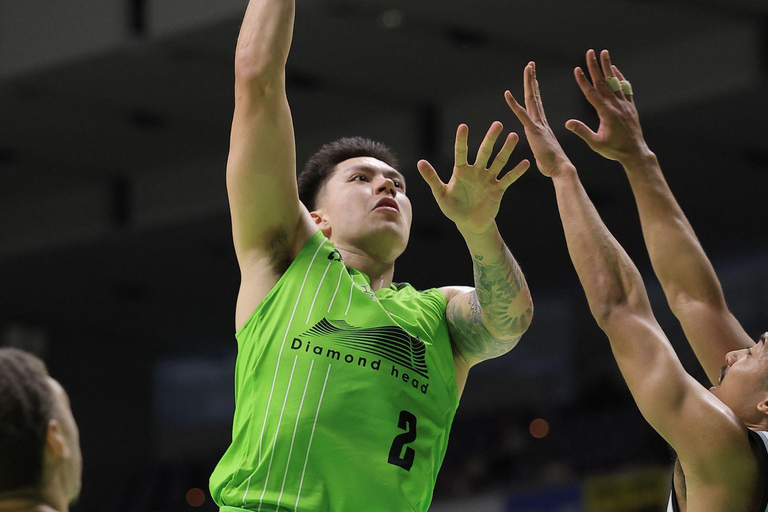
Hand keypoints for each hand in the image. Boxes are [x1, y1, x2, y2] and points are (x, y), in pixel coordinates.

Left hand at [417, 122, 529, 234]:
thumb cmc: (453, 208)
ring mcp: (488, 179)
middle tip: (497, 124)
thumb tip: (420, 162)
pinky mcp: (498, 189)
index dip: (462, 140)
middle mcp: (476, 171)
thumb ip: (432, 178)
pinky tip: (525, 163)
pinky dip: (516, 172)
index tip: (463, 126)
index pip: (461, 152)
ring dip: (506, 150)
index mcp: (461, 171)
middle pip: (484, 152)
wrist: (469, 224)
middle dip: (491, 139)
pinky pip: (508, 179)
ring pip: (499, 161)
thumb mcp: (441, 194)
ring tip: (514, 136)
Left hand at [505, 62, 572, 177]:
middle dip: (533, 80)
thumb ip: (540, 148)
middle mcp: (541, 121)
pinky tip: (507, 94)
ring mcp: (538, 124)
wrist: (560, 168)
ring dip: (529, 82)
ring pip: (531, 99)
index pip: (537, 104)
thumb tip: (539, 152)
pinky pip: (521, 114)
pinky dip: (513, 104)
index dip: (535, 90)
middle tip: (531, 65)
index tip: (534, 78)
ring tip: (528, 67)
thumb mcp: (543, 154)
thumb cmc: (552, 165)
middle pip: (535, 96)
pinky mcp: (533, 130)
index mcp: (543, 126)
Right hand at [565, 49, 649, 164]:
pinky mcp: (630, 106)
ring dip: (608, 66)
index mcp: (606, 113)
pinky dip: (620, 77)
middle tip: (590, 52)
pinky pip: (625, 88)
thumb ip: (582, 131)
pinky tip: (615, 70)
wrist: (635, 152)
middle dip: (595, 66)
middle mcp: (616, 105)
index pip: (591, 93)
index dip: (583, 80)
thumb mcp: (596, 143)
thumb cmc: (614, 149)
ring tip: (604, 53)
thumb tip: (568, 123)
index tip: (577, 69)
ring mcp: (624, 104)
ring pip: (615, 81)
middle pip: (603, 82)